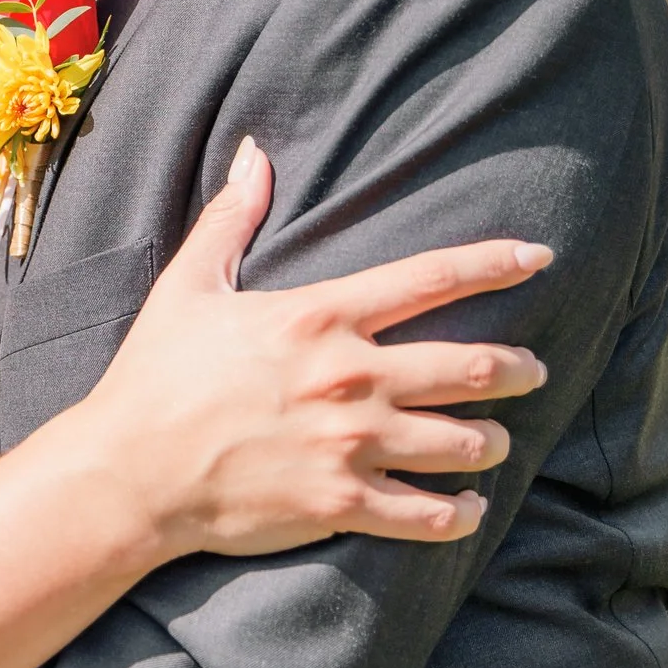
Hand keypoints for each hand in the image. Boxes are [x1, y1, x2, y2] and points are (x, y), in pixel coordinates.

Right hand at [70, 137, 550, 559]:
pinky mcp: (340, 503)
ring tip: (497, 440)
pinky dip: (461, 512)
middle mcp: (349, 377)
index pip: (429, 279)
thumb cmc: (156, 374)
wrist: (129, 470)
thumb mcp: (189, 284)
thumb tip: (253, 154)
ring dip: (491, 440)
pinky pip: (428, 514)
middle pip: (468, 365)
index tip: (538, 257)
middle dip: (515, 368)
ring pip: (461, 442)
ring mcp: (350, 444)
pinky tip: (468, 507)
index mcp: (320, 316)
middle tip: (533, 370)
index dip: (493, 264)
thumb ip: (232, 218)